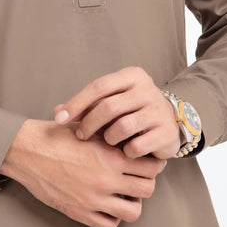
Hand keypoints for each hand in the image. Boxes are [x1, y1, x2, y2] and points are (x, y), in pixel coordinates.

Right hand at [0, 119, 165, 226]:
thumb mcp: (87, 126)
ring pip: (133, 211)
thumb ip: (111, 133)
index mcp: (110, 155)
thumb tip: (129, 135)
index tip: (149, 161)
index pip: (151, 166)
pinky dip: (113, 217)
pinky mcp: (81, 212)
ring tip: (124, 193)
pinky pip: (110, 225)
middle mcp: (106, 179)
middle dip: (146, 182)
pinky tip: (107, 205)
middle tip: (138, 177)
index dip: (153, 163)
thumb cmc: (55, 136)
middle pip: (147, 189)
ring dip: (132, 202)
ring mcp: (94, 198)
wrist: (28, 151)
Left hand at [53, 67, 181, 159]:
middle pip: (109, 106)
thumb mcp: (111, 100)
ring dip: (108, 138)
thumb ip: (87, 104)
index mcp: (132, 75)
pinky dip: (126, 151)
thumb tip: (57, 112)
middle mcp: (148, 89)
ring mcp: (159, 110)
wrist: (169, 121)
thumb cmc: (131, 109)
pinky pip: (137, 145)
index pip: (99, 86)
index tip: (60, 118)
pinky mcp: (167, 132)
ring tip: (107, 141)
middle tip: (80, 136)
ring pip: (122, 126)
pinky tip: (125, 151)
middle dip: (89, 123)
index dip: (77, 102)